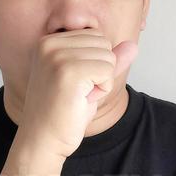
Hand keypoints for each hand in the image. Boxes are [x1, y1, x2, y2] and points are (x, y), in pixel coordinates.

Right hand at [19, 28, 138, 158]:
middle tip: (77, 92)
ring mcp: (57, 56)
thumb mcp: (88, 80)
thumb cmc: (63, 113)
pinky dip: (102, 90)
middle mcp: (49, 43)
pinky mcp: (68, 71)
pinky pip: (108, 71)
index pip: (95, 36)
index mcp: (48, 41)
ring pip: (108, 56)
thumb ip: (108, 60)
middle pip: (103, 43)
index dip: (94, 63)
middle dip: (100, 70)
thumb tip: (133, 45)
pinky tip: (82, 100)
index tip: (73, 83)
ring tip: (78, 96)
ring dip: (101, 81)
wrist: (42, 140)